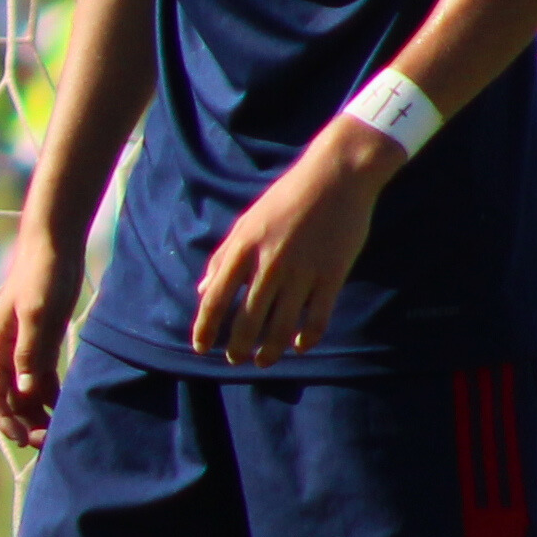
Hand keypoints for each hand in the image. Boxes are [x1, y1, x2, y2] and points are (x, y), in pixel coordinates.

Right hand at [0, 223, 83, 444]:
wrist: (54, 245)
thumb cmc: (43, 275)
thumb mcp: (38, 313)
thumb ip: (30, 352)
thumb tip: (23, 391)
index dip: (5, 423)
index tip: (24, 441)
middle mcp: (3, 353)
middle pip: (7, 401)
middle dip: (23, 425)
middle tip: (48, 443)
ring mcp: (21, 351)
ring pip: (24, 395)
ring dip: (36, 416)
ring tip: (58, 433)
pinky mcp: (40, 345)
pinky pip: (40, 382)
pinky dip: (49, 399)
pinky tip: (66, 411)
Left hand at [188, 125, 392, 365]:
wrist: (336, 175)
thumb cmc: (287, 198)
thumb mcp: (247, 222)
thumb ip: (223, 257)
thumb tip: (203, 291)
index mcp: (243, 248)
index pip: (216, 299)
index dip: (205, 328)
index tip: (200, 347)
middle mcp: (269, 264)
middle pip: (247, 320)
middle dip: (237, 347)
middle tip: (233, 360)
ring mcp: (302, 271)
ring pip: (281, 327)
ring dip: (269, 351)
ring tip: (262, 361)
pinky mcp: (332, 275)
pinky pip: (317, 318)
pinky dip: (306, 338)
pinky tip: (299, 346)